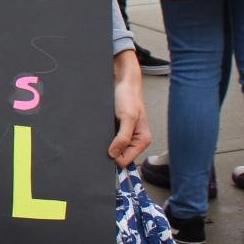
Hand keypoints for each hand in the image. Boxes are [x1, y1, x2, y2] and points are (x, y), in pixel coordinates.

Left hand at [109, 49, 150, 166]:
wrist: (124, 82)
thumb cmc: (129, 97)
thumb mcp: (127, 117)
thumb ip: (123, 137)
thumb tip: (114, 155)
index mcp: (142, 140)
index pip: (125, 161)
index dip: (114, 157)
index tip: (106, 149)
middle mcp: (135, 141)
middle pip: (119, 157)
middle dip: (110, 152)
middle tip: (102, 140)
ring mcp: (126, 136)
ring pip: (113, 149)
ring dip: (106, 144)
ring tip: (103, 133)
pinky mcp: (118, 130)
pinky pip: (109, 140)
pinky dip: (104, 138)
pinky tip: (102, 130)